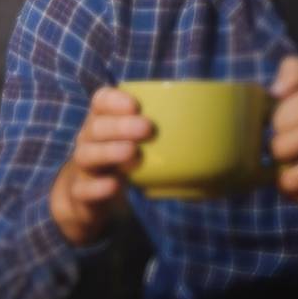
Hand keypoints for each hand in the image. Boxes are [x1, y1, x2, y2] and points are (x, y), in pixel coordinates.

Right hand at [48, 85, 152, 247]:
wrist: (86, 198)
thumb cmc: (119, 161)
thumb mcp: (135, 142)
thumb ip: (162, 132)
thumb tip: (216, 127)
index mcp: (103, 122)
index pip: (100, 101)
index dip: (114, 100)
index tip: (135, 104)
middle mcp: (88, 141)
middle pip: (96, 127)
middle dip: (120, 125)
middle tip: (147, 128)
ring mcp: (82, 168)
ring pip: (87, 155)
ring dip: (110, 152)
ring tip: (132, 153)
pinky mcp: (81, 194)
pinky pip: (84, 190)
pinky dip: (98, 187)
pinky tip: (114, 185)